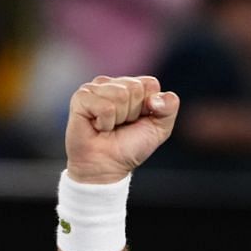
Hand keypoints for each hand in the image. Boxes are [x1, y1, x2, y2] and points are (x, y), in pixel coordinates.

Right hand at [64, 75, 180, 184]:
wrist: (107, 167)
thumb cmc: (130, 147)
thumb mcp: (159, 129)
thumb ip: (169, 107)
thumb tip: (155, 98)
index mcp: (131, 86)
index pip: (150, 83)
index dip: (149, 107)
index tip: (137, 121)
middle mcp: (112, 83)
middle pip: (135, 88)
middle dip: (132, 113)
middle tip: (120, 126)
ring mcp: (95, 88)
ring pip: (120, 95)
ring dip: (118, 119)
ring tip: (108, 127)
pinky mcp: (81, 98)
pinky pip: (105, 106)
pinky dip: (105, 123)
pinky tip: (97, 127)